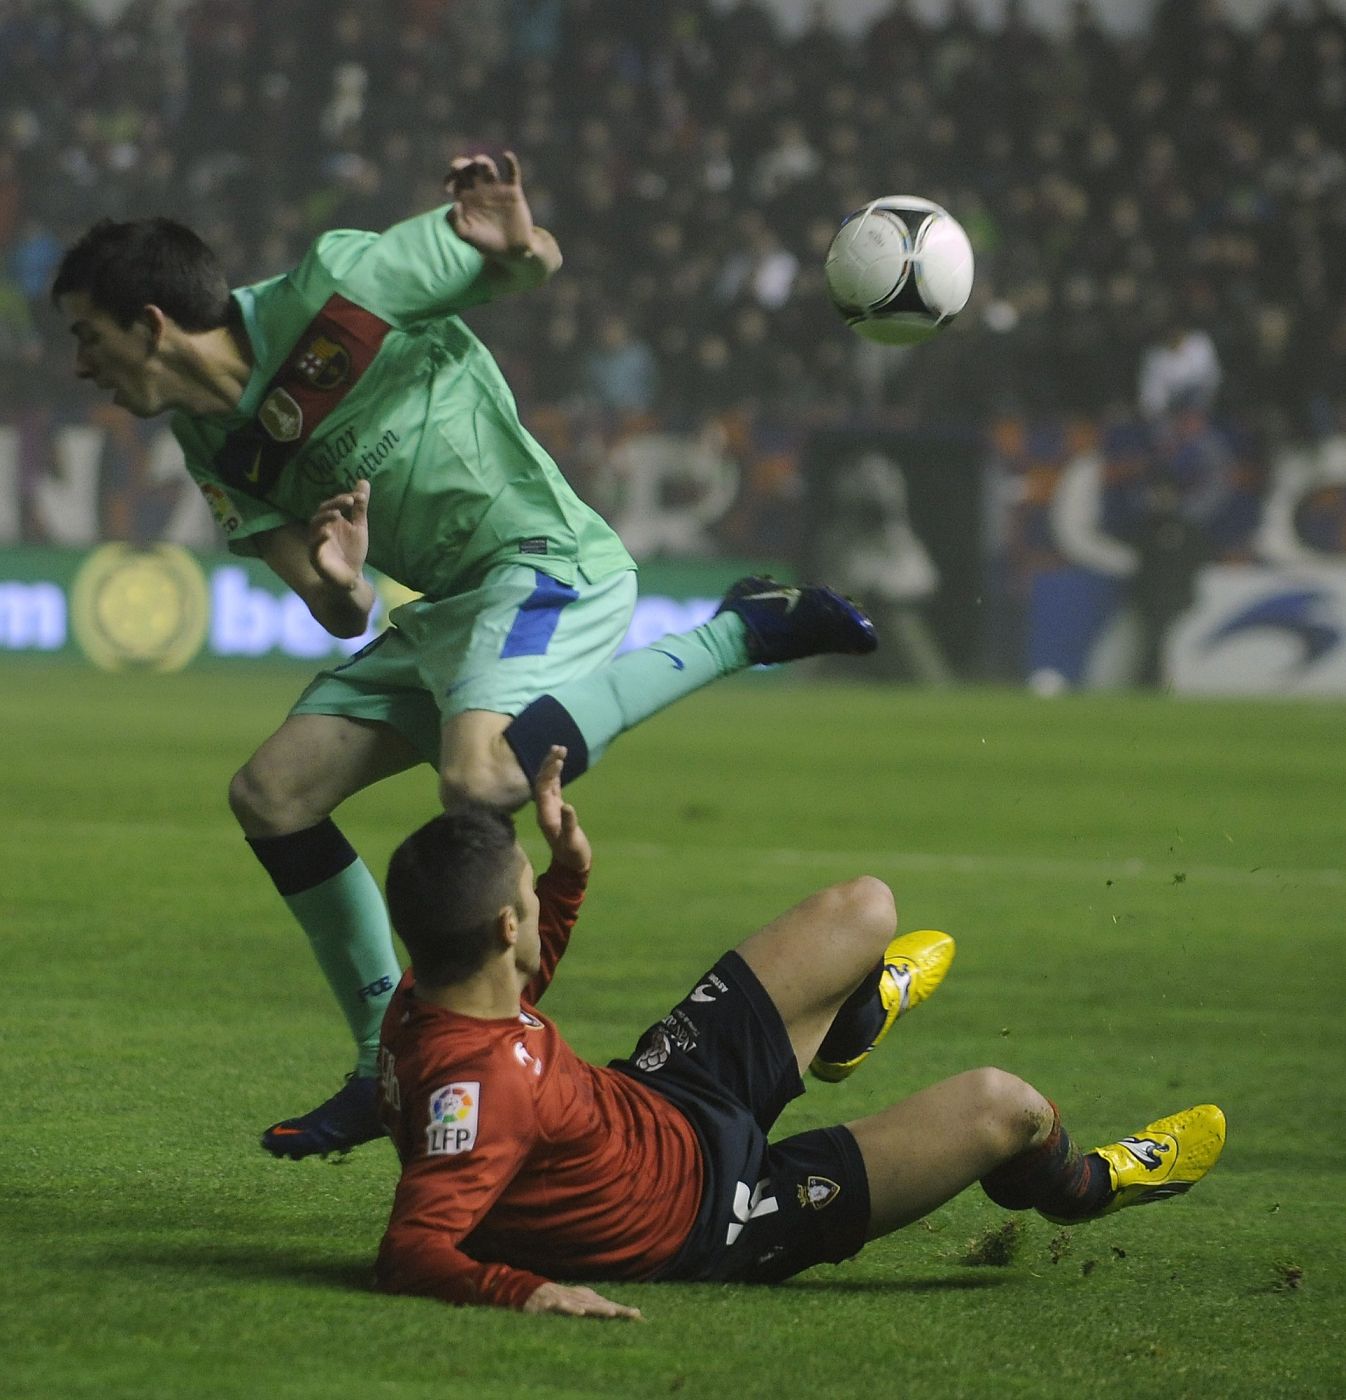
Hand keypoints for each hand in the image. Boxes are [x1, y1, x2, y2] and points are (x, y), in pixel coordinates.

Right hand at [308, 478, 369, 591]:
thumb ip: (360, 507)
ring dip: (325, 518)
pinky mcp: (315, 558)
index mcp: (330, 521)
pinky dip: (319, 539)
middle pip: (322, 512)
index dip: (343, 499)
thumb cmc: (352, 551)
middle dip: (334, 505)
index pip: (333, 505)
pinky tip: (328, 533)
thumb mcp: (359, 527)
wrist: (351, 577)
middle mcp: (320, 529)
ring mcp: (316, 543)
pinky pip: (314, 546)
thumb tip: (363, 481)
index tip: (358, 496)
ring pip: (315, 526)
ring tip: (338, 514)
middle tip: (349, 500)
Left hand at [445, 151, 535, 257]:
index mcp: (466, 197)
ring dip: (483, 161)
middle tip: (461, 169)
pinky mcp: (513, 191)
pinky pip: (512, 172)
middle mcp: (480, 189)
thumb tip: (455, 203)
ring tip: (480, 163)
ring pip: (488, 166)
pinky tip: (506, 156)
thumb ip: (455, 221)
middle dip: (463, 164)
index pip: (455, 178)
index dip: (450, 176)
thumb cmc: (486, 244)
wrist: (511, 251)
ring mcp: (496, 188)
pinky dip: (510, 162)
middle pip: (469, 167)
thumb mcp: (466, 235)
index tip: (449, 187)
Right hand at [523, 1281, 642, 1320]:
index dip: (624, 1311)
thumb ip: (595, 1309)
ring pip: (584, 1305)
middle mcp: (579, 1298)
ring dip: (598, 1308)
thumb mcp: (577, 1303)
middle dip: (617, 1310)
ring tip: (611, 1312)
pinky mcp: (550, 1304)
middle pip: (601, 1305)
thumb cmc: (558, 1299)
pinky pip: (561, 1306)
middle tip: (634, 1314)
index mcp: (586, 1300)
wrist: (529, 1291)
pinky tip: (579, 1313)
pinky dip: (570, 1308)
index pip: (608, 1306)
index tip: (640, 1317)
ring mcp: (565, 1299)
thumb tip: (616, 1313)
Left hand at [532, 745, 590, 873]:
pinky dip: (556, 774)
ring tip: (559, 749)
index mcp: (545, 815)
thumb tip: (568, 807)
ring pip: (547, 782)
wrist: (570, 864)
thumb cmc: (572, 854)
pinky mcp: (556, 808)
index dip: (548, 773)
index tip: (558, 760)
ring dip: (551, 766)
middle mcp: (544, 809)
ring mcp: (549, 808)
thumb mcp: (572, 842)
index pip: (542, 788)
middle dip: (549, 764)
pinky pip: (553, 787)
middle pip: (542, 781)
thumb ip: (569, 825)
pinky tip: (560, 764)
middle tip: (558, 748)